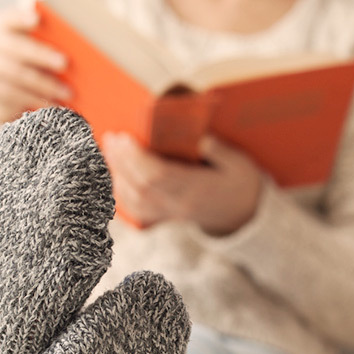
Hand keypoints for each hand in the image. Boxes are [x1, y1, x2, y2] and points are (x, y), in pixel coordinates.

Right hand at [0, 5, 71, 123]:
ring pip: (15, 74)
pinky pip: (12, 94)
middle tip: (64, 63)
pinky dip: (34, 99)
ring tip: (65, 92)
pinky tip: (52, 103)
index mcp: (2, 24)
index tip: (37, 19)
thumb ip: (45, 42)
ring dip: (43, 85)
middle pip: (15, 48)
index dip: (22, 19)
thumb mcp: (36, 46)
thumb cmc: (29, 58)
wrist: (5, 82)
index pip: (10, 19)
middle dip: (41, 56)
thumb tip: (71, 49)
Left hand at [103, 133, 262, 235]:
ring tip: (109, 151)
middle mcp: (180, 204)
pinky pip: (138, 210)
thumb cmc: (241, 185)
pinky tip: (115, 175)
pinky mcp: (167, 216)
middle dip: (122, 161)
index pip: (159, 176)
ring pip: (136, 200)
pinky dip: (121, 193)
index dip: (137, 158)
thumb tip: (203, 138)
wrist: (244, 215)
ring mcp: (172, 212)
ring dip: (118, 174)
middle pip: (142, 186)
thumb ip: (221, 152)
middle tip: (111, 138)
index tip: (125, 137)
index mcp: (197, 190)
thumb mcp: (241, 165)